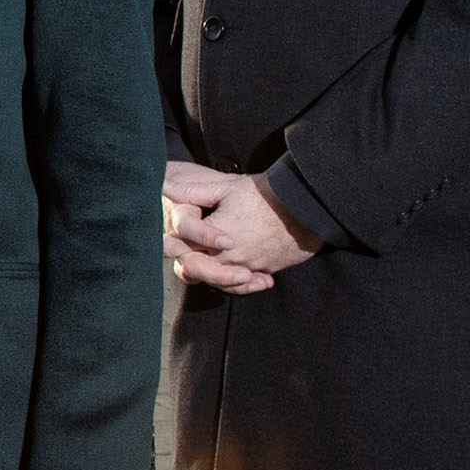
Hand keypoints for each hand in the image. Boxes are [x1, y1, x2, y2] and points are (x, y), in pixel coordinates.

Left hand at [161, 162, 316, 291]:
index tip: (168, 244)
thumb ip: (191, 192)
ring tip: (211, 266)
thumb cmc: (264, 193)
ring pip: (223, 281)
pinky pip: (247, 283)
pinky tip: (242, 276)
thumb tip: (162, 186)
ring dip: (215, 276)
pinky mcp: (267, 269)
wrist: (306, 204)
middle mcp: (231, 257)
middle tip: (188, 257)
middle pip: (201, 270)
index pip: (184, 249)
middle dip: (193, 264)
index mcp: (215, 237)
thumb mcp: (225, 188)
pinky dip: (242, 283)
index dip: (173, 247)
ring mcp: (250, 266)